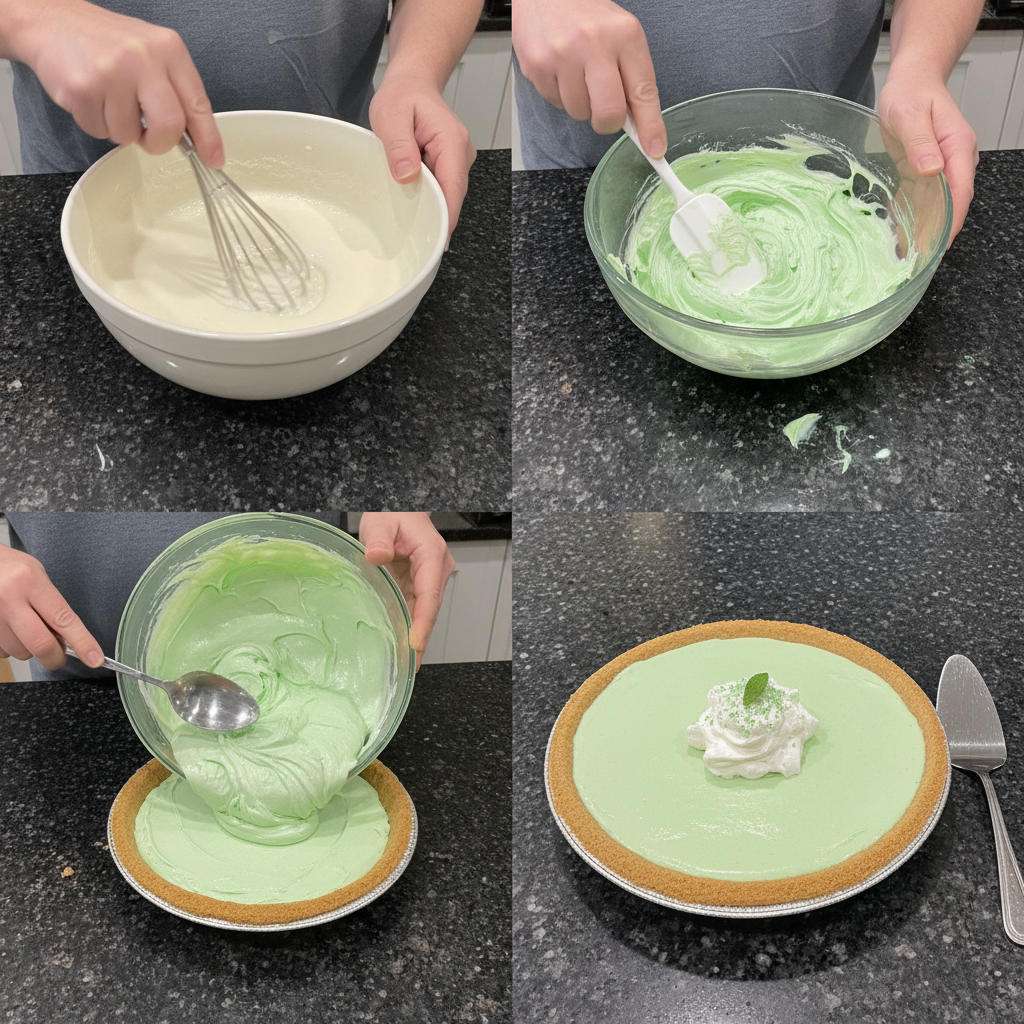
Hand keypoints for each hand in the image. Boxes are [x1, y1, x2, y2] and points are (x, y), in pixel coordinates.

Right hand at [0, 544, 102, 670]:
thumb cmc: (10, 568)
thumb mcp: (37, 575)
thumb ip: (52, 605)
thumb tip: (67, 638)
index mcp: (30, 583)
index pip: (63, 620)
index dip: (82, 643)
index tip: (95, 659)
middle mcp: (9, 600)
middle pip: (41, 645)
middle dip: (56, 658)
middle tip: (60, 655)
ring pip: (21, 652)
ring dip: (30, 649)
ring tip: (26, 627)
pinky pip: (3, 652)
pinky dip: (12, 647)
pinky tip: (9, 629)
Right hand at [8, 0, 222, 165]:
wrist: (51, 21)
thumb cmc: (107, 43)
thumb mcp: (152, 54)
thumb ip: (176, 91)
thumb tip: (200, 141)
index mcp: (168, 49)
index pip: (197, 103)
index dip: (208, 138)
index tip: (214, 160)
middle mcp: (142, 58)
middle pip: (169, 127)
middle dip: (159, 142)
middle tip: (148, 136)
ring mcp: (110, 73)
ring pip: (129, 135)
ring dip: (121, 129)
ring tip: (109, 99)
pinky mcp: (82, 89)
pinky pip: (100, 132)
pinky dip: (96, 123)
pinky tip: (91, 96)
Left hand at [359, 513, 455, 670]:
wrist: (398, 510)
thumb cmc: (394, 514)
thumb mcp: (382, 522)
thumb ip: (379, 539)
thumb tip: (376, 556)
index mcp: (431, 555)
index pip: (430, 596)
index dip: (423, 623)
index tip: (415, 644)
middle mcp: (435, 569)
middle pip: (429, 609)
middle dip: (421, 638)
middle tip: (408, 665)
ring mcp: (428, 578)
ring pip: (423, 612)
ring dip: (415, 636)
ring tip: (404, 662)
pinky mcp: (418, 583)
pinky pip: (414, 608)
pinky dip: (408, 625)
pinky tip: (399, 643)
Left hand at [369, 73, 475, 247]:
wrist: (413, 83)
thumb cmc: (403, 95)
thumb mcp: (391, 115)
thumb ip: (398, 146)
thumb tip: (407, 177)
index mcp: (451, 141)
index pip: (453, 187)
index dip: (447, 216)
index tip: (438, 240)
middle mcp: (461, 153)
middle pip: (453, 196)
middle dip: (437, 217)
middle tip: (417, 241)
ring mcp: (458, 161)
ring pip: (447, 195)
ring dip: (430, 206)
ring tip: (411, 221)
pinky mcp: (450, 166)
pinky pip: (441, 189)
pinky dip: (428, 197)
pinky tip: (413, 203)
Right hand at [513, 0, 664, 157]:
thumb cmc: (586, 15)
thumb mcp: (621, 36)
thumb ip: (632, 78)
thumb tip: (639, 125)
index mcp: (625, 35)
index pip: (643, 92)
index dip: (650, 126)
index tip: (654, 148)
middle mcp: (594, 44)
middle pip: (608, 114)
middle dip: (607, 121)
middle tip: (603, 108)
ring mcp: (562, 56)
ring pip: (579, 113)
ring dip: (580, 102)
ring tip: (576, 71)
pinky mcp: (537, 66)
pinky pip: (555, 103)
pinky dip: (560, 93)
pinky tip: (559, 68)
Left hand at [878, 72, 977, 244]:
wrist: (911, 80)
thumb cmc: (910, 92)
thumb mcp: (909, 115)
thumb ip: (920, 143)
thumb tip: (933, 170)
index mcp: (957, 148)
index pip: (961, 191)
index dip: (952, 220)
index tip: (940, 244)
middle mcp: (954, 161)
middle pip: (951, 204)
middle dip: (937, 232)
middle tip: (917, 260)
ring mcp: (941, 168)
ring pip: (936, 205)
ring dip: (924, 228)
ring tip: (906, 255)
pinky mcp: (926, 171)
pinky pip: (921, 199)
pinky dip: (912, 217)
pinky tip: (898, 235)